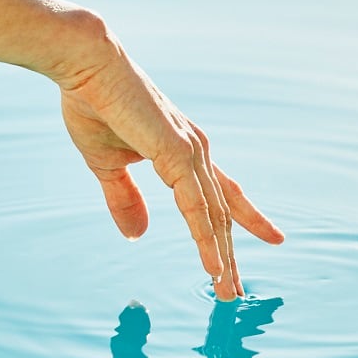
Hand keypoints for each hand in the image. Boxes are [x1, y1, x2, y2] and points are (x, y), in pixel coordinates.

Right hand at [55, 25, 283, 300]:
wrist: (85, 66)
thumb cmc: (93, 105)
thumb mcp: (107, 165)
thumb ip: (124, 200)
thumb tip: (137, 237)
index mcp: (183, 150)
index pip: (222, 194)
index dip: (246, 218)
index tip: (272, 239)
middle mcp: (196, 151)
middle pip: (223, 213)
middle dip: (232, 253)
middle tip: (239, 290)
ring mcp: (190, 153)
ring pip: (214, 217)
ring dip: (222, 257)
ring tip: (227, 291)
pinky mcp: (177, 156)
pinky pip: (197, 209)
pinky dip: (206, 241)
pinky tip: (213, 266)